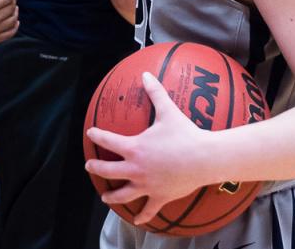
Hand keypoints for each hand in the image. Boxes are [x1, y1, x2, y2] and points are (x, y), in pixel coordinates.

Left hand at [85, 72, 212, 224]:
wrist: (204, 158)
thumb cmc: (185, 134)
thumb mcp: (168, 111)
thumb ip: (155, 92)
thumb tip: (146, 74)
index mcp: (134, 148)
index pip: (108, 141)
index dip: (97, 136)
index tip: (91, 134)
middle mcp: (136, 169)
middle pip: (108, 171)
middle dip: (96, 168)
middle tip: (90, 165)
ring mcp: (146, 185)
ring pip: (123, 194)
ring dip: (112, 195)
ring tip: (105, 195)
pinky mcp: (159, 196)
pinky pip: (148, 209)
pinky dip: (141, 215)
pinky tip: (135, 219)